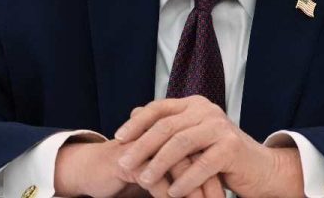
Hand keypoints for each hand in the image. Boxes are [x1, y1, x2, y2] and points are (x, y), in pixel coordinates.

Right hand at [54, 139, 222, 197]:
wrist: (96, 169)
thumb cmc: (133, 170)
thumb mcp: (162, 170)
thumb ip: (183, 169)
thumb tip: (212, 186)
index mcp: (172, 131)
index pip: (201, 150)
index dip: (214, 172)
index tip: (227, 195)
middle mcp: (160, 133)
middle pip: (194, 156)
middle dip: (208, 182)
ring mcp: (145, 145)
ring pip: (176, 167)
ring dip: (190, 191)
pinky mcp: (128, 160)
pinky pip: (154, 179)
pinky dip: (166, 195)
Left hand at [114, 96, 304, 196]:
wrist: (259, 169)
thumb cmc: (220, 156)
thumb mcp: (190, 139)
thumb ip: (168, 127)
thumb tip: (133, 112)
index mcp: (194, 105)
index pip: (159, 108)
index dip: (137, 122)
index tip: (118, 137)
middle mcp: (207, 110)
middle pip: (166, 125)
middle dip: (142, 146)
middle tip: (124, 163)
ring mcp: (220, 127)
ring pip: (180, 143)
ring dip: (159, 163)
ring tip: (143, 180)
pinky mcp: (231, 147)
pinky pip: (201, 164)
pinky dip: (184, 180)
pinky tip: (172, 194)